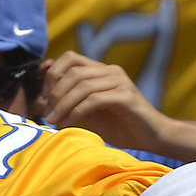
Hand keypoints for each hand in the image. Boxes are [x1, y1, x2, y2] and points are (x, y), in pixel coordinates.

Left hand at [34, 52, 169, 150]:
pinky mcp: (125, 97)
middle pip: (73, 71)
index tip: (42, 97)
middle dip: (54, 92)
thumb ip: (72, 102)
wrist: (152, 138)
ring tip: (53, 121)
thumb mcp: (90, 113)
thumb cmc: (122, 126)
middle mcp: (111, 71)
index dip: (52, 74)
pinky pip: (93, 100)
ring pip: (82, 86)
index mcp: (102, 70)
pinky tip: (68, 123)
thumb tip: (44, 100)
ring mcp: (119, 82)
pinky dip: (76, 112)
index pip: (70, 58)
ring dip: (63, 104)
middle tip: (47, 112)